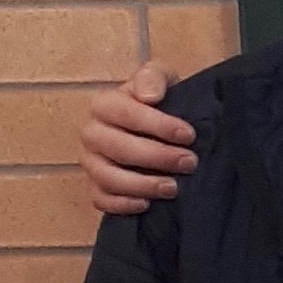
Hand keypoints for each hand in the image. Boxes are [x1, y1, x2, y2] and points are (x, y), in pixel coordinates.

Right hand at [81, 64, 195, 214]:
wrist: (161, 126)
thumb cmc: (160, 101)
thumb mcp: (160, 78)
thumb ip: (153, 77)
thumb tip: (150, 96)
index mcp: (104, 105)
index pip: (124, 113)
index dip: (158, 125)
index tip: (189, 135)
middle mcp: (92, 133)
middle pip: (117, 148)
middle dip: (157, 157)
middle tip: (190, 163)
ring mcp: (92, 162)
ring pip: (107, 177)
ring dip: (141, 184)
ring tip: (173, 188)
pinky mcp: (96, 185)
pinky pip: (100, 199)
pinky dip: (122, 204)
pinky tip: (147, 204)